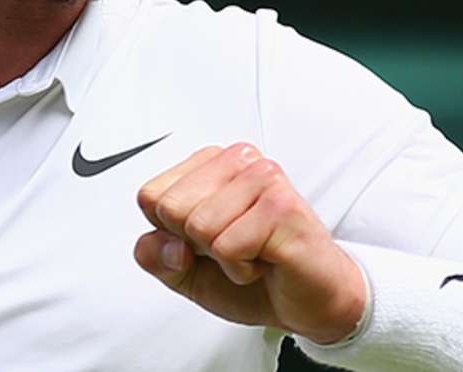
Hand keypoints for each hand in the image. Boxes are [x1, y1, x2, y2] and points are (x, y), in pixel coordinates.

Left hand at [133, 143, 365, 344]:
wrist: (312, 302)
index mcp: (211, 165)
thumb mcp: (187, 272)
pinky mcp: (281, 206)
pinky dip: (241, 270)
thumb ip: (155, 256)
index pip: (151, 195)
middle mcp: (238, 161)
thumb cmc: (258, 277)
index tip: (207, 240)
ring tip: (252, 252)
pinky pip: (227, 247)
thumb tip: (159, 243)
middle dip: (196, 245)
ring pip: (199, 227)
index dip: (171, 234)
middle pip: (171, 208)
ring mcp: (262, 178)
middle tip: (234, 247)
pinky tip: (266, 260)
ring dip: (223, 259)